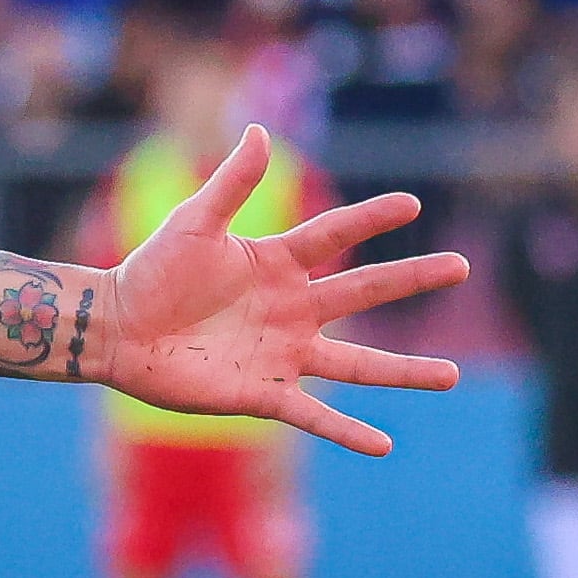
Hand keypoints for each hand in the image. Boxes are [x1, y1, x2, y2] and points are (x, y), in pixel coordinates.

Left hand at [97, 127, 468, 456]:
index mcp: (278, 263)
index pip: (335, 236)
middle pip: (363, 292)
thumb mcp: (194, 224)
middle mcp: (292, 308)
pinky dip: (346, 432)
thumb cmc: (151, 272)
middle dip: (411, 279)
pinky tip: (384, 445)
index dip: (370, 219)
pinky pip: (313, 415)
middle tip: (461, 266)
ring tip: (451, 376)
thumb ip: (231, 184)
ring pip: (357, 364)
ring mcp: (282, 352)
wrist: (116, 329)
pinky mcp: (262, 393)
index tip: (412, 204)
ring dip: (404, 372)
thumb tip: (259, 132)